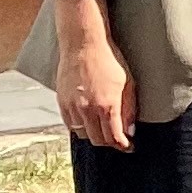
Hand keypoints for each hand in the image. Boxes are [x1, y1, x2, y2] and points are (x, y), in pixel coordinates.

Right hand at [52, 11, 134, 152]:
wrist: (83, 45)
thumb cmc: (110, 61)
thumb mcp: (129, 84)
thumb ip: (129, 109)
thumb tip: (130, 130)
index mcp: (107, 106)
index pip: (114, 138)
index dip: (123, 146)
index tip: (129, 147)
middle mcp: (87, 110)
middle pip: (98, 140)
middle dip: (110, 143)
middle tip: (118, 139)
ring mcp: (72, 107)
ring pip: (83, 135)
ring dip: (95, 136)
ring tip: (104, 130)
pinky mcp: (61, 103)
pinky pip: (70, 125)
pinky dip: (81, 128)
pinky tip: (89, 122)